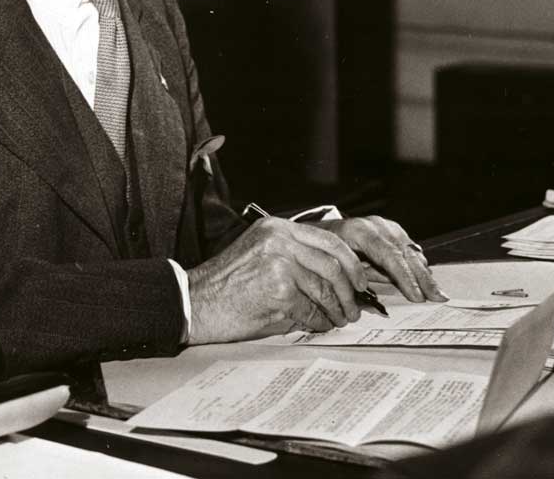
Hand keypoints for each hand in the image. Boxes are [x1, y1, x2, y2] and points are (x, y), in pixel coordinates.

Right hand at [186, 217, 369, 344]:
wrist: (194, 302)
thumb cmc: (226, 284)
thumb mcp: (259, 254)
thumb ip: (293, 255)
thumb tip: (334, 276)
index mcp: (277, 228)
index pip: (329, 239)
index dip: (350, 263)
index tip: (359, 281)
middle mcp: (280, 240)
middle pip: (333, 264)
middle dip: (350, 290)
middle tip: (354, 307)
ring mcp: (279, 264)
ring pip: (325, 289)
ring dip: (337, 309)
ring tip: (340, 320)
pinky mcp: (278, 291)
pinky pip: (311, 309)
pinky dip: (319, 321)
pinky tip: (319, 325)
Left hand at [316, 216, 447, 303]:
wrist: (323, 229)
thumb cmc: (324, 248)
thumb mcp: (332, 260)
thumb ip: (352, 275)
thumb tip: (370, 294)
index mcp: (360, 231)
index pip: (389, 255)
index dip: (404, 277)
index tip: (416, 296)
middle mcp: (377, 226)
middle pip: (405, 254)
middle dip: (422, 279)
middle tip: (437, 297)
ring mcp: (387, 227)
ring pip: (411, 252)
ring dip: (425, 275)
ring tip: (438, 293)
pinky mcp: (394, 231)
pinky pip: (410, 249)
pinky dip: (419, 265)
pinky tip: (427, 279)